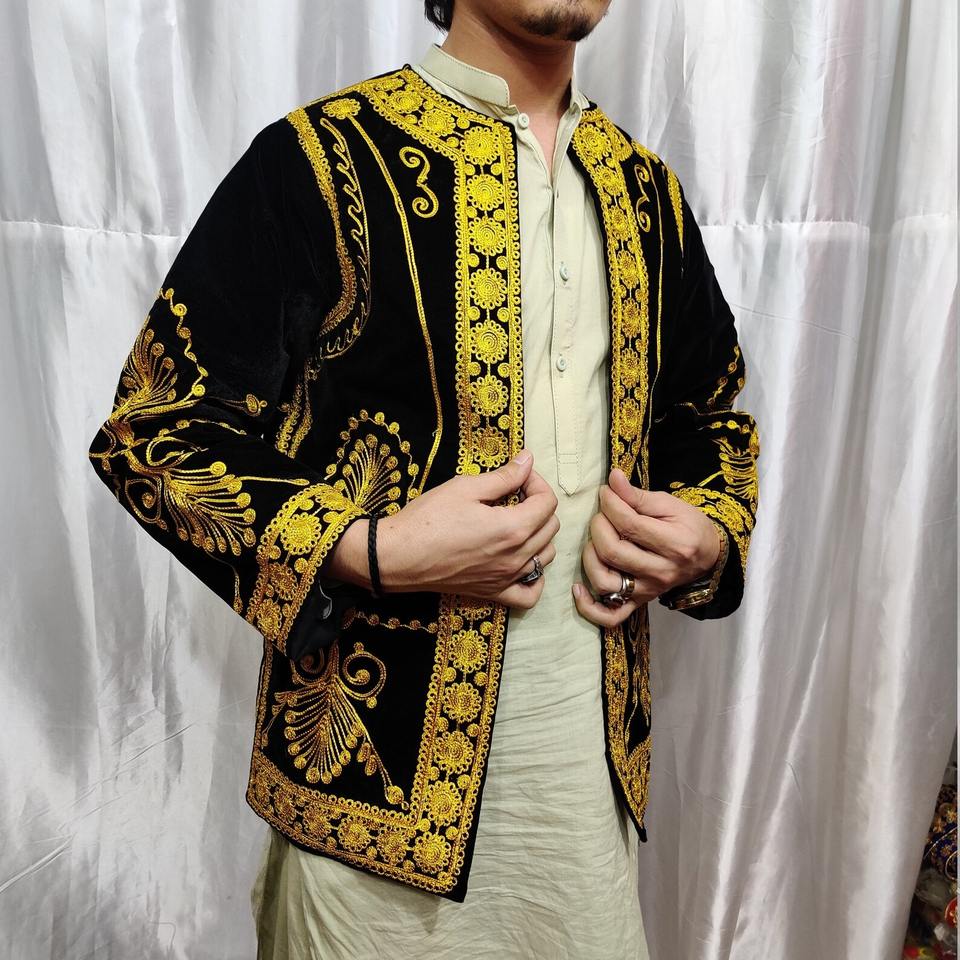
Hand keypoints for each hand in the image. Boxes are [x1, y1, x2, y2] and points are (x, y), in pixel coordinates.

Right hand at [325, 450, 559, 609]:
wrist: (398, 556)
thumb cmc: (428, 519)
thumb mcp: (466, 488)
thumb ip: (504, 476)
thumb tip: (528, 460)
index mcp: (513, 528)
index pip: (548, 502)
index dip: (536, 482)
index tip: (517, 475)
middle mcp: (516, 557)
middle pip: (551, 527)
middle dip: (538, 504)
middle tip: (513, 493)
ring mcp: (506, 578)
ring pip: (545, 556)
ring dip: (539, 535)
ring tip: (516, 522)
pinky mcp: (493, 592)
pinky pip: (530, 593)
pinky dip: (535, 577)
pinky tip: (523, 560)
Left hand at [573, 467, 721, 626]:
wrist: (709, 556)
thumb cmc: (689, 526)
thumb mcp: (670, 505)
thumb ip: (638, 496)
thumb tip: (612, 478)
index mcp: (675, 544)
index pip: (629, 525)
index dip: (610, 504)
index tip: (605, 492)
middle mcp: (661, 572)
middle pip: (613, 552)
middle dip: (598, 526)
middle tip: (602, 514)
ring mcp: (649, 591)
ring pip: (605, 583)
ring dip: (590, 557)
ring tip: (594, 541)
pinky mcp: (639, 604)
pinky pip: (610, 617)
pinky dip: (589, 607)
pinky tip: (578, 587)